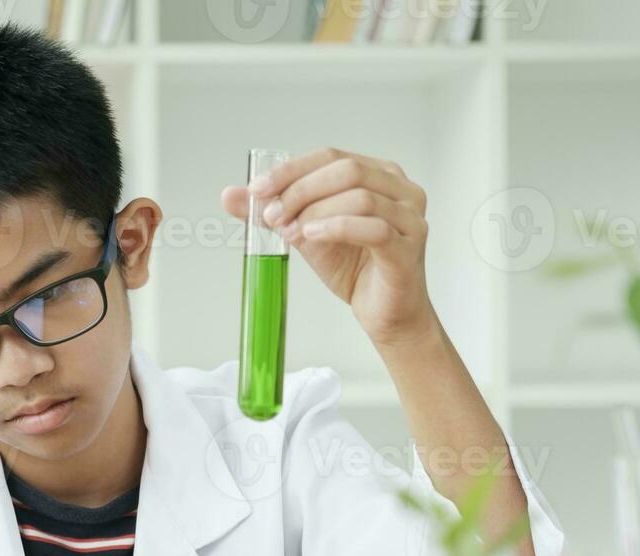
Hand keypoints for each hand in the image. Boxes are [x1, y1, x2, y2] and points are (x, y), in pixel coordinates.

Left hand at [221, 147, 437, 348]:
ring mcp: (409, 217)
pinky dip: (337, 227)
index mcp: (379, 175)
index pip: (331, 157)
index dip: (291, 170)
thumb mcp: (306, 233)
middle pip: (346, 170)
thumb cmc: (354, 269)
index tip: (256, 189)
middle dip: (300, 190)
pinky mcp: (408, 247)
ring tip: (289, 232)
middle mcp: (401, 190)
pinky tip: (311, 236)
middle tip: (271, 215)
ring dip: (315, 211)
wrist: (384, 314)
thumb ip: (274, 212)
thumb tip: (229, 195)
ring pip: (359, 196)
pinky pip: (373, 228)